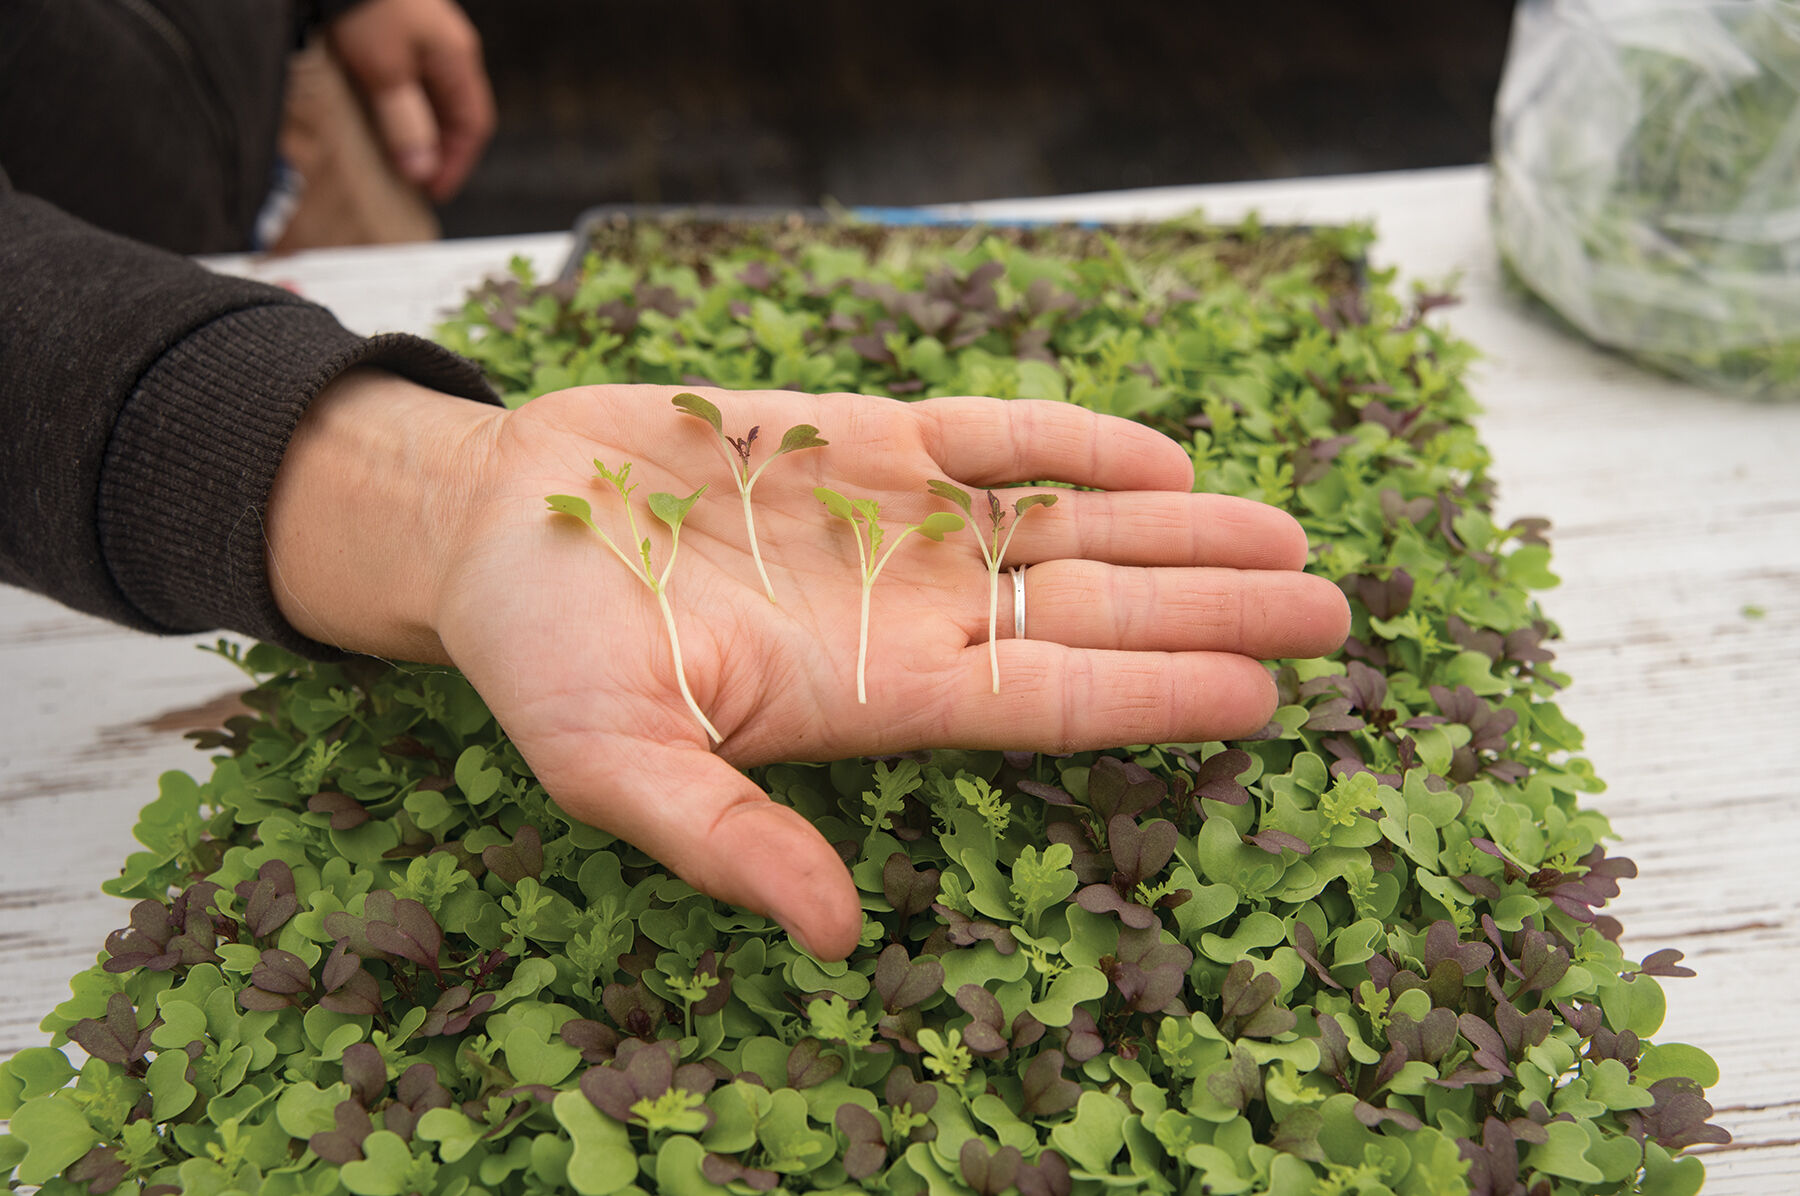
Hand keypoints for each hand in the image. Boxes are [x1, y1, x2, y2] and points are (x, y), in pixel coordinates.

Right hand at [267, 375, 1350, 958]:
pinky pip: (994, 438)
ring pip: (1069, 528)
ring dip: (1180, 533)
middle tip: (1335, 615)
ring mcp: (897, 523)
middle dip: (1212, 614)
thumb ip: (724, 840)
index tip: (1266, 701)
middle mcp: (911, 613)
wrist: (494, 521)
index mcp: (872, 697)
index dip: (1156, 699)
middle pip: (1092, 616)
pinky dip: (1075, 442)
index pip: (1046, 702)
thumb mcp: (612, 764)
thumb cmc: (544, 655)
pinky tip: (1160, 457)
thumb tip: (834, 940)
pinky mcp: (866, 438)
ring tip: (1291, 538)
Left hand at [326, 0, 494, 200]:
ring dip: (417, 127)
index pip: (474, 124)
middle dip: (438, 149)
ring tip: (394, 154)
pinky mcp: (395, 27)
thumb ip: (405, 122)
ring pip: (430, 95)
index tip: (433, 191)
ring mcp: (423, 34)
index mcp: (457, 58)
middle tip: (413, 179)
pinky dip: (399, 104)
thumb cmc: (364, 5)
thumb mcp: (385, 71)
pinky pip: (408, 78)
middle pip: (454, 111)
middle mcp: (447, 46)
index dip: (457, 162)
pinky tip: (377, 114)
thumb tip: (421, 170)